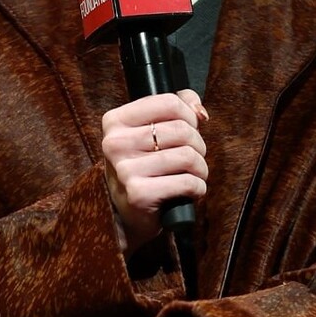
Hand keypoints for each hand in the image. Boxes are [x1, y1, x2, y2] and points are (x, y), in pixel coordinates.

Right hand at [100, 90, 207, 253]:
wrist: (126, 213)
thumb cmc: (143, 167)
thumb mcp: (149, 131)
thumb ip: (176, 109)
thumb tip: (199, 110)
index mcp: (115, 121)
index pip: (168, 103)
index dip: (189, 115)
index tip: (190, 128)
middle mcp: (115, 144)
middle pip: (181, 129)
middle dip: (198, 145)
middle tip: (192, 157)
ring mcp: (125, 170)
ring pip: (187, 156)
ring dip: (200, 168)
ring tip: (193, 175)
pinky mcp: (139, 194)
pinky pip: (187, 182)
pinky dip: (198, 187)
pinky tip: (190, 191)